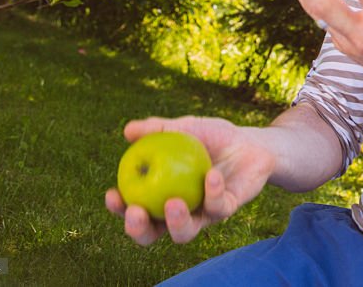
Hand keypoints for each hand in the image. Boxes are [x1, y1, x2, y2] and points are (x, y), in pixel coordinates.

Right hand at [105, 116, 273, 244]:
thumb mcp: (185, 128)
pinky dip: (213, 191)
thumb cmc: (211, 137)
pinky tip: (211, 175)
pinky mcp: (228, 210)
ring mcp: (203, 214)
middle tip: (136, 211)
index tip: (112, 194)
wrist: (250, 142)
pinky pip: (218, 207)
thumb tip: (128, 130)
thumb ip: (159, 130)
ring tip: (173, 203)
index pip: (134, 209)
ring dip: (176, 222)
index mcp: (161, 196)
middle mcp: (180, 212)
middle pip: (153, 233)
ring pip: (185, 232)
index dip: (120, 208)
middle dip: (139, 229)